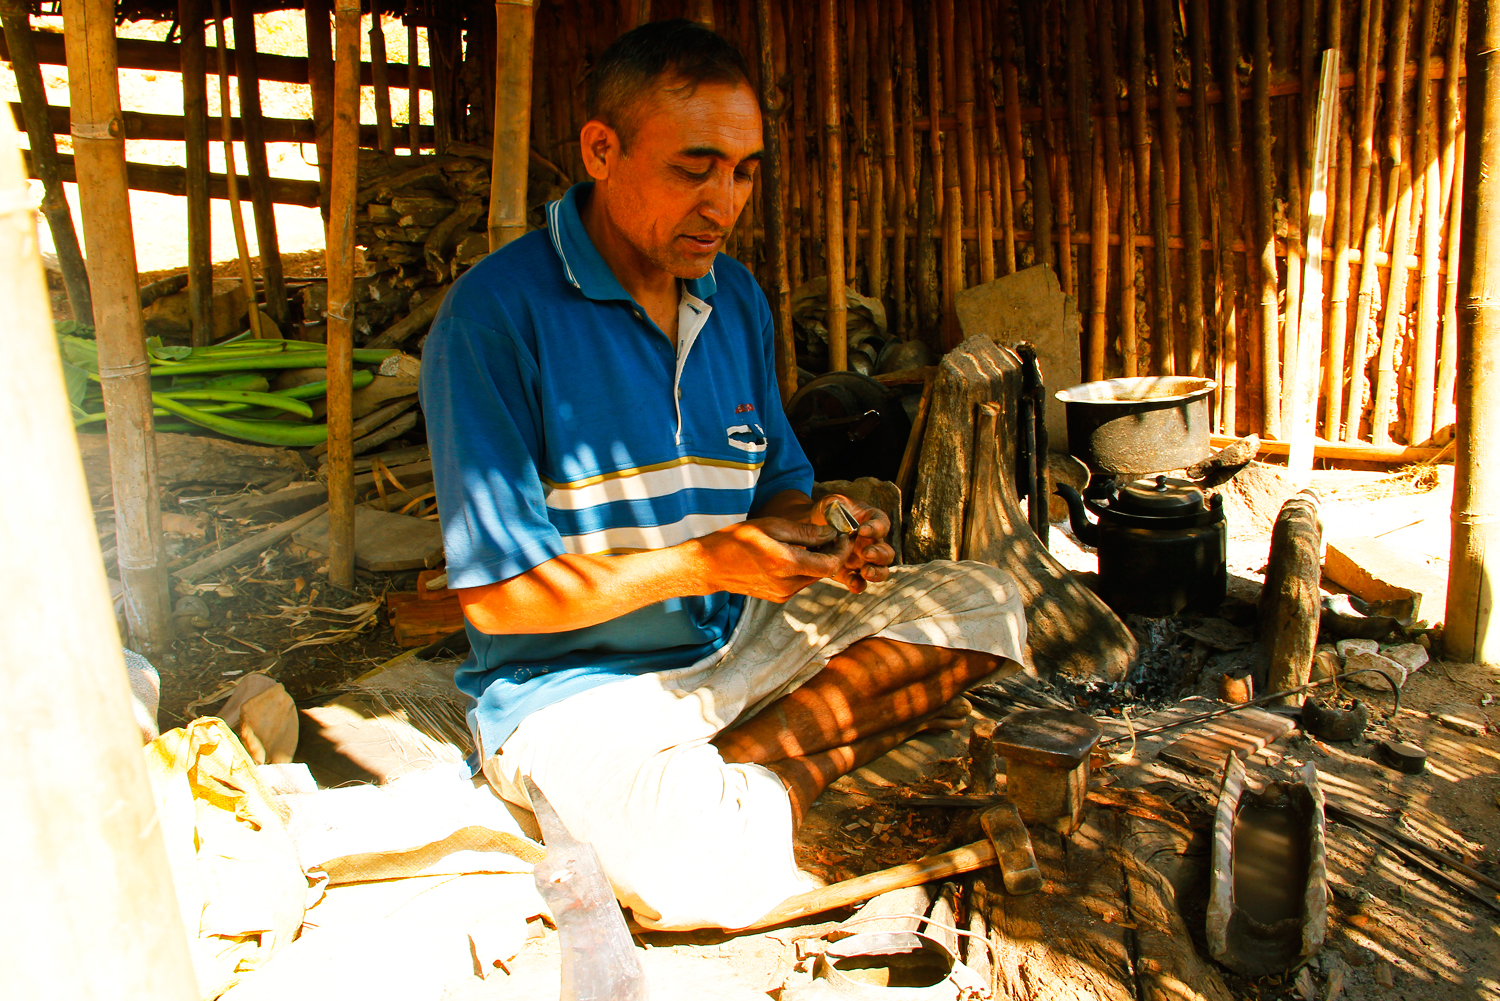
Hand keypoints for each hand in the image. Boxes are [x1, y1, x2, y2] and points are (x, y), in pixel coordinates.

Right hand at [692, 518, 846, 601]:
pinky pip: (800, 582)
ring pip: (813, 577)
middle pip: (824, 571)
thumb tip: (831, 532)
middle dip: (832, 553)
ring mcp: (782, 594)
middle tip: (833, 534)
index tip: (845, 536)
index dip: (843, 551)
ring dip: (818, 561)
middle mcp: (787, 584)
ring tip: (814, 541)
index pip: (830, 565)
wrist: (711, 565)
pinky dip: (804, 568)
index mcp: (786, 564)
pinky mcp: (778, 597)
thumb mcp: (772, 526)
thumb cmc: (737, 539)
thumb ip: (805, 532)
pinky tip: (797, 553)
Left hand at [813, 494, 895, 593]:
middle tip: (866, 553)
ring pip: (880, 570)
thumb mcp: (830, 503)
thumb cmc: (826, 513)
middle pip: (886, 552)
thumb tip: (837, 516)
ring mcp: (863, 560)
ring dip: (876, 573)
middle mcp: (872, 543)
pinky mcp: (850, 573)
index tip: (862, 530)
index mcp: (871, 522)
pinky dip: (859, 584)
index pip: (881, 524)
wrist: (811, 528)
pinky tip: (852, 583)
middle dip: (879, 554)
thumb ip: (835, 506)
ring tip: (866, 572)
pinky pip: (860, 582)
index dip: (875, 528)